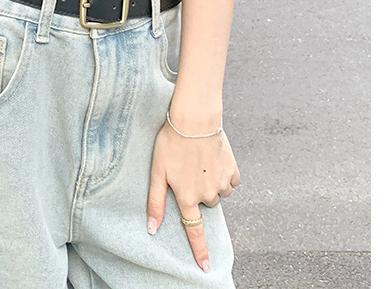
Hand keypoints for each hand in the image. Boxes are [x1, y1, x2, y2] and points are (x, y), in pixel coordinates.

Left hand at [146, 115, 239, 272]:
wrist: (194, 120)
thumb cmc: (171, 142)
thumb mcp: (157, 172)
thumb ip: (155, 203)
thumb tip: (152, 229)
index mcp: (187, 197)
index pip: (194, 231)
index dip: (200, 251)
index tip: (206, 267)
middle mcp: (207, 194)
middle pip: (205, 203)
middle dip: (198, 192)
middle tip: (188, 169)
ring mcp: (223, 183)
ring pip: (218, 192)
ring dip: (211, 182)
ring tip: (199, 161)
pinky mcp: (234, 171)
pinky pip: (231, 181)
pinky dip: (224, 174)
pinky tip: (213, 158)